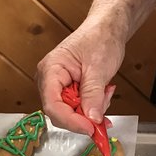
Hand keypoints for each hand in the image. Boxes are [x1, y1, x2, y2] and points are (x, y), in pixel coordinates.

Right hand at [37, 17, 123, 134]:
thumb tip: (92, 119)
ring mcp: (56, 87)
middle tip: (103, 112)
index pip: (53, 106)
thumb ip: (93, 95)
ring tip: (105, 94)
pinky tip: (101, 96)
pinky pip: (75, 108)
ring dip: (90, 111)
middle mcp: (48, 81)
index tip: (90, 128)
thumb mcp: (99, 68)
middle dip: (83, 116)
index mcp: (50, 70)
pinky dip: (91, 107)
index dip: (71, 121)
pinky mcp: (66, 91)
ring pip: (69, 113)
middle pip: (59, 113)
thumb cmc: (100, 37)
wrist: (107, 28)